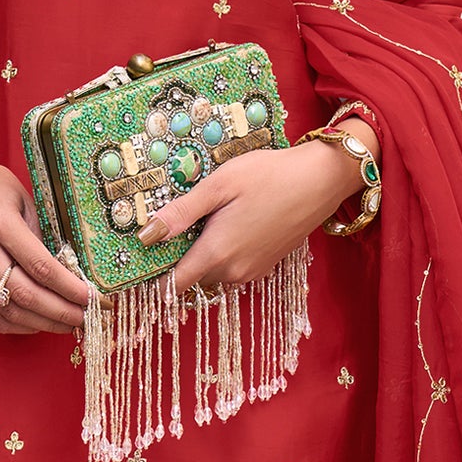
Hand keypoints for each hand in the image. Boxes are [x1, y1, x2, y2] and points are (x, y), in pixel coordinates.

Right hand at [0, 104, 92, 335]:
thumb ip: (45, 235)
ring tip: (71, 324)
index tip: (93, 297)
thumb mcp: (26, 200)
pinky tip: (43, 322)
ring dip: (45, 323)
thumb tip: (75, 273)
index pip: (40, 266)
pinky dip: (23, 325)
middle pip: (25, 294)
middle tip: (87, 317)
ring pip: (10, 311)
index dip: (69, 287)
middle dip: (61, 311)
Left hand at [140, 136, 361, 294]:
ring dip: (203, 255)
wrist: (320, 180)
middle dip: (180, 258)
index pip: (172, 285)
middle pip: (191, 278)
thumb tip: (146, 236)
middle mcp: (233, 271)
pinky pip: (231, 268)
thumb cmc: (269, 175)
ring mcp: (251, 272)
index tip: (141, 263)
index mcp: (216, 253)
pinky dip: (223, 253)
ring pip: (211, 273)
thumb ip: (181, 213)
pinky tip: (230, 223)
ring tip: (208, 218)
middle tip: (179, 222)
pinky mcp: (264, 266)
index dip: (154, 278)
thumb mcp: (219, 185)